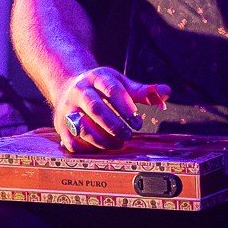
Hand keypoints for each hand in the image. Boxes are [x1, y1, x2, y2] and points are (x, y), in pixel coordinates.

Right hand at [53, 67, 170, 153]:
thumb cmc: (102, 88)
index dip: (126, 106)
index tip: (137, 120)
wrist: (69, 86)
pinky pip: (73, 142)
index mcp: (96, 78)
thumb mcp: (121, 83)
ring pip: (82, 127)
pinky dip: (88, 148)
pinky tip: (102, 149)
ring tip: (118, 144)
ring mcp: (67, 109)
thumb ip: (143, 91)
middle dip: (115, 125)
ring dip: (103, 139)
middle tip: (129, 135)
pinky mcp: (61, 126)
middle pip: (96, 109)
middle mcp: (79, 92)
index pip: (112, 90)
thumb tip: (166, 92)